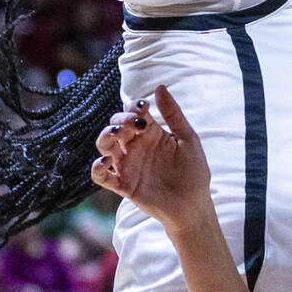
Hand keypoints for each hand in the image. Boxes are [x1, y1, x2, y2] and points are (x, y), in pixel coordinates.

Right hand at [91, 86, 211, 232]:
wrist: (194, 204)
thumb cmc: (193, 171)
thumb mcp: (188, 138)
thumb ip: (173, 114)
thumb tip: (160, 87)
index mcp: (151, 133)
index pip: (133, 112)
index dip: (133, 107)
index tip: (143, 107)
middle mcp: (136, 146)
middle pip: (116, 126)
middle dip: (121, 120)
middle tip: (137, 123)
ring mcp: (128, 165)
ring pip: (104, 145)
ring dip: (105, 136)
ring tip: (117, 135)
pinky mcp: (123, 185)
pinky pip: (101, 176)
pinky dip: (97, 168)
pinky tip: (106, 161)